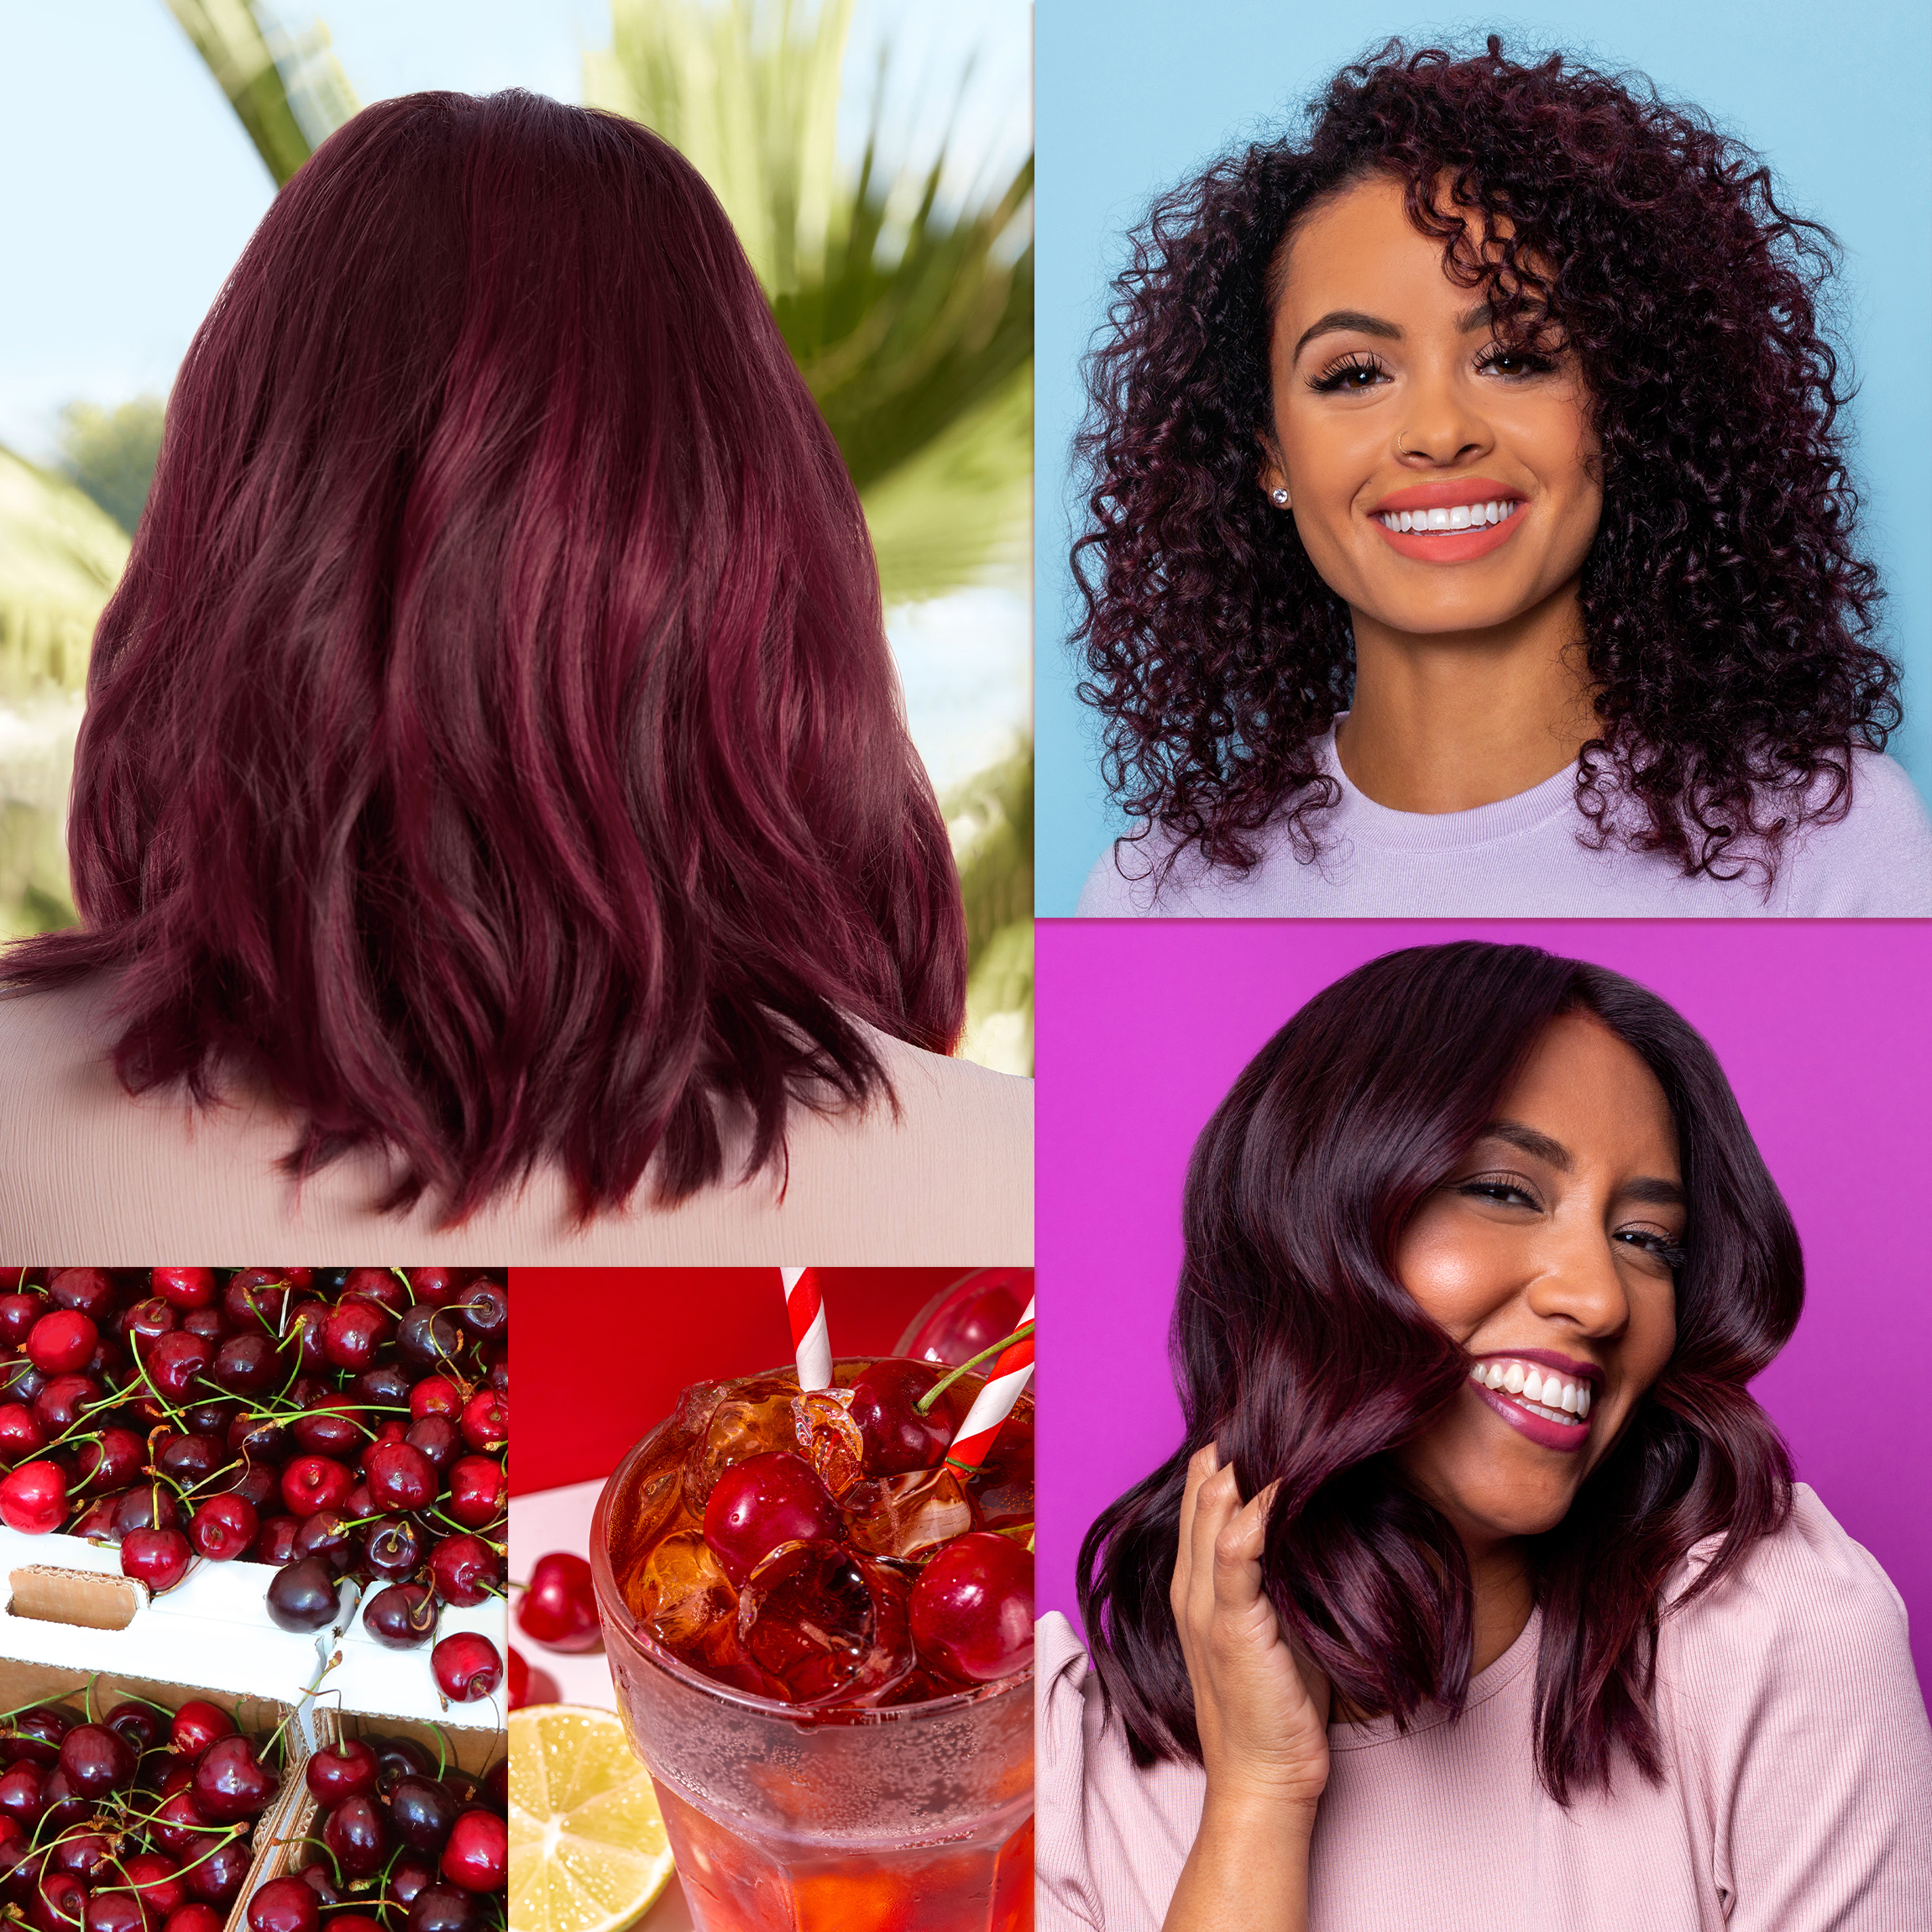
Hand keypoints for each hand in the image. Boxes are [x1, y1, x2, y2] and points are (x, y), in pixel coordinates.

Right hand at [1170, 1441, 1331, 1815]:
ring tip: (1274, 1421)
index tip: (1265, 1414)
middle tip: (1272, 1397)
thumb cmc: (1278, 1706)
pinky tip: (1277, 1486)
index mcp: (1197, 1582)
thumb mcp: (1274, 1625)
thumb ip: (1275, 1574)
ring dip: (1242, 1467)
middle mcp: (1193, 1584)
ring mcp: (1208, 1603)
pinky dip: (1254, 1515)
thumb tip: (1305, 1521)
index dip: (1229, 1453)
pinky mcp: (1233, 1624)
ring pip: (1214, 1510)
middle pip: (1203, 1490)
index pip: (1203, 1494)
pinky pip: (1236, 1553)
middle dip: (1235, 1443)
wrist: (1265, 1782)